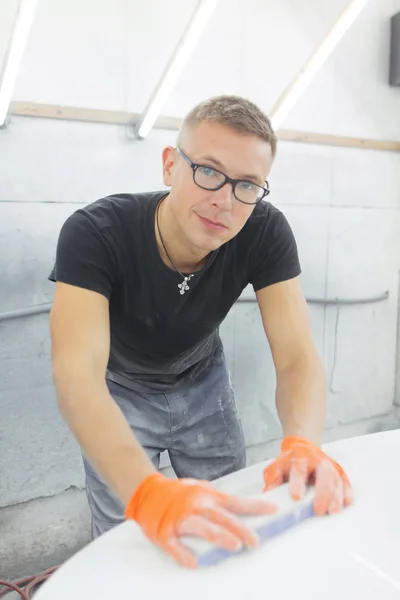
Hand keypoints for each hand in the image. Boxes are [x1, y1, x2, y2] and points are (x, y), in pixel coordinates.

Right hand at [125, 472, 276, 567]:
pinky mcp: (164, 531)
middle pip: (221, 517)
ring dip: (218, 537)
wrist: (149, 491)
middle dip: (239, 528)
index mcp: (208, 496)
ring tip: (234, 546)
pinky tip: (193, 563)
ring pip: (201, 527)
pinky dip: (183, 554)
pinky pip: (174, 544)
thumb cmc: (180, 494)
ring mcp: (180, 518)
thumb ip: (220, 501)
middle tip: (255, 540)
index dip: (254, 506)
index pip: (235, 501)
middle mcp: (196, 505)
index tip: (273, 511)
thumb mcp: (202, 490)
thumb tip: (244, 510)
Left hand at [263, 435, 352, 514]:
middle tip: (318, 510)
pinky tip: (346, 503)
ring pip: (336, 480)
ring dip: (336, 497)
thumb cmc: (289, 462)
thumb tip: (267, 495)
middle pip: (324, 474)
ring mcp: (330, 466)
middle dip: (322, 492)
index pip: (299, 470)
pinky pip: (346, 482)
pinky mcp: (339, 473)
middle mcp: (318, 460)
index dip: (297, 483)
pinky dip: (347, 493)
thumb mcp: (276, 467)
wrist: (303, 448)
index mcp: (299, 458)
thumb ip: (272, 480)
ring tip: (333, 512)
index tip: (295, 497)